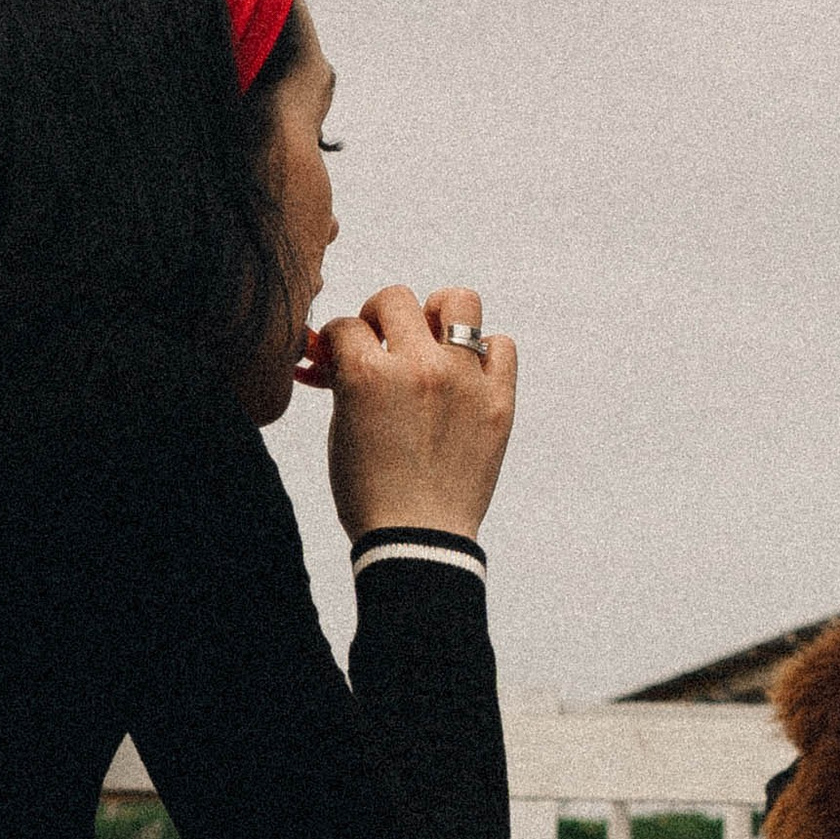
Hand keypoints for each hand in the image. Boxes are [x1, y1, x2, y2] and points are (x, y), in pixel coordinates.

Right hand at [303, 284, 516, 542]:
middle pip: (396, 299)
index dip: (338, 340)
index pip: (346, 326)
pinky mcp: (498, 401)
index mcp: (367, 376)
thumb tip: (338, 351)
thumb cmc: (369, 494)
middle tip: (383, 341)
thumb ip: (344, 382)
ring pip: (459, 301)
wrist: (418, 540)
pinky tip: (468, 373)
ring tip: (432, 337)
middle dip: (380, 316)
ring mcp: (463, 381)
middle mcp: (418, 368)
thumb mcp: (341, 432)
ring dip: (440, 313)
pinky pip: (502, 346)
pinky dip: (485, 353)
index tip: (342, 355)